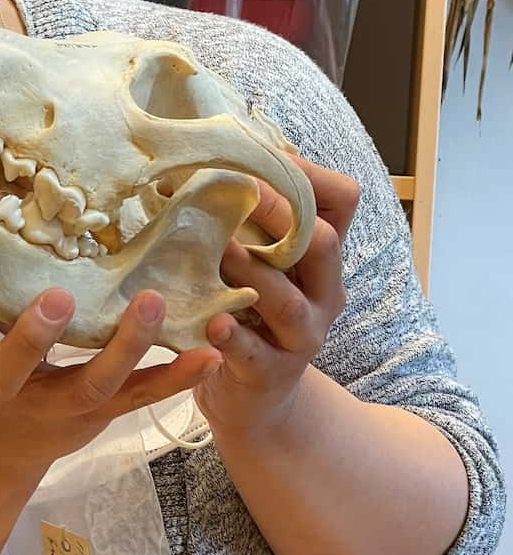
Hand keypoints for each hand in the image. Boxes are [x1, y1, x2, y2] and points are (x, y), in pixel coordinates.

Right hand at [0, 263, 223, 485]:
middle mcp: (19, 396)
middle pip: (25, 370)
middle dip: (37, 337)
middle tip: (60, 294)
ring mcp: (68, 409)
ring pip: (97, 384)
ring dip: (128, 346)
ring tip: (155, 302)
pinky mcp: (104, 413)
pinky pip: (143, 398)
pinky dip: (178, 376)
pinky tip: (210, 353)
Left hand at [196, 155, 359, 437]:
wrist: (255, 399)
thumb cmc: (250, 314)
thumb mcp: (262, 263)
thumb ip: (252, 219)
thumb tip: (219, 154)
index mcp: (320, 259)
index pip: (341, 203)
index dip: (307, 173)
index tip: (260, 154)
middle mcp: (322, 294)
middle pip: (323, 245)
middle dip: (281, 215)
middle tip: (236, 192)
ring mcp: (299, 336)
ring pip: (287, 299)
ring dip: (252, 270)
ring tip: (219, 249)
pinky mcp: (269, 372)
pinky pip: (254, 352)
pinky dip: (233, 337)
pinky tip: (213, 322)